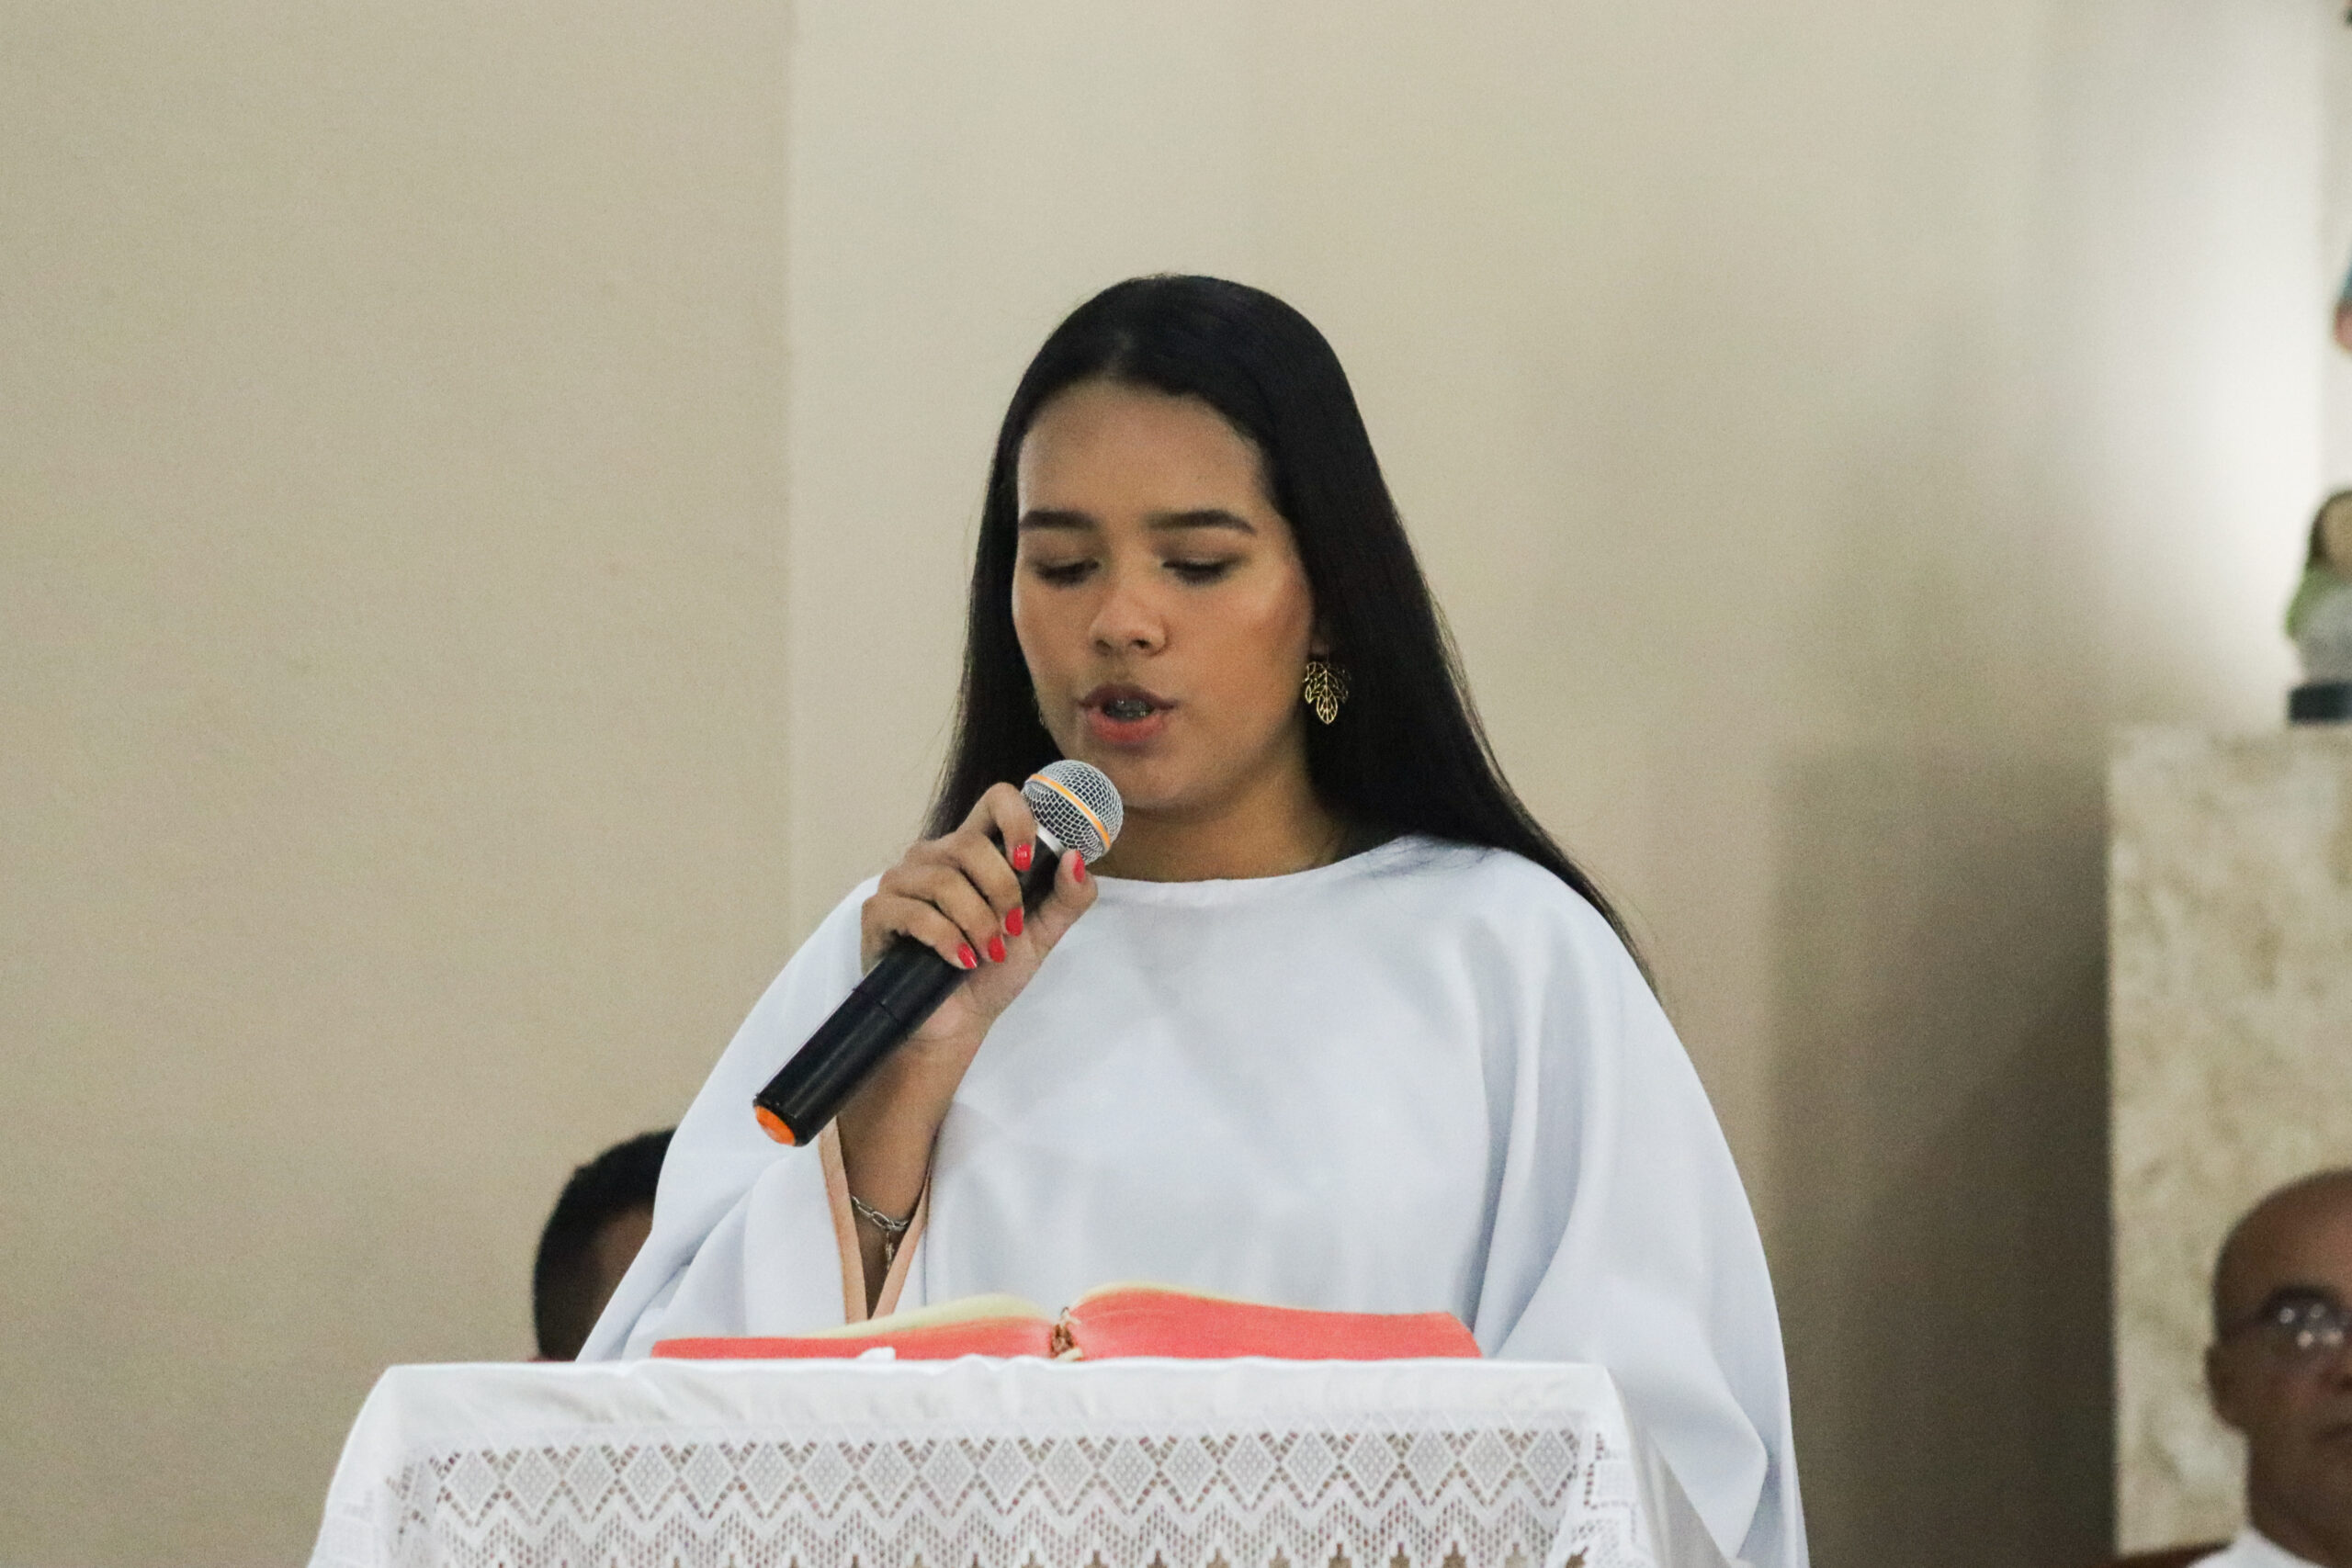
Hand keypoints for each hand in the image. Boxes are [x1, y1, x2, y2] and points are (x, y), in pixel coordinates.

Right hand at [857, 781, 1096, 1061]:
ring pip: (944, 879)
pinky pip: (914, 912)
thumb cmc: (993, 973)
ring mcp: (902, 881)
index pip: (996, 799)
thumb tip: (1075, 857)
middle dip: (1002, 892)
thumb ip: (1068, 897)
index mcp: (975, 851)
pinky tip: (961, 961)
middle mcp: (935, 855)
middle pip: (970, 844)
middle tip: (1009, 929)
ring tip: (987, 953)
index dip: (1017, 819)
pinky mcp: (878, 912)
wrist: (956, 1023)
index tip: (1027, 860)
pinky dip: (947, 939)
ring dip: (977, 922)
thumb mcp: (1043, 935)